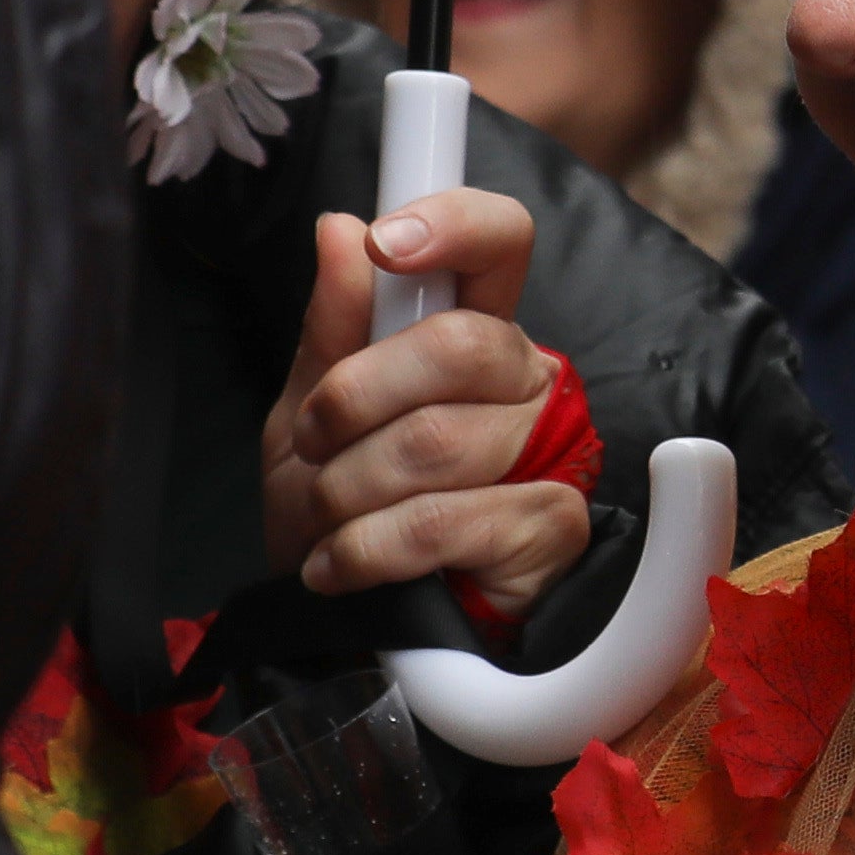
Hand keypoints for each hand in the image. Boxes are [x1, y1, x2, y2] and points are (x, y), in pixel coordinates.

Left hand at [264, 187, 588, 615]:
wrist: (344, 628)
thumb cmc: (337, 513)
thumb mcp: (302, 415)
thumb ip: (329, 329)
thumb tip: (341, 228)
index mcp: (468, 334)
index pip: (499, 242)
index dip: (454, 226)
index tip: (387, 245)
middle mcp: (522, 381)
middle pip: (461, 344)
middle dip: (355, 397)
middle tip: (313, 441)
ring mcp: (548, 451)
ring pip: (439, 441)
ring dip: (349, 489)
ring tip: (328, 521)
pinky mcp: (552, 527)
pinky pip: (446, 521)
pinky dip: (368, 548)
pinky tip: (345, 565)